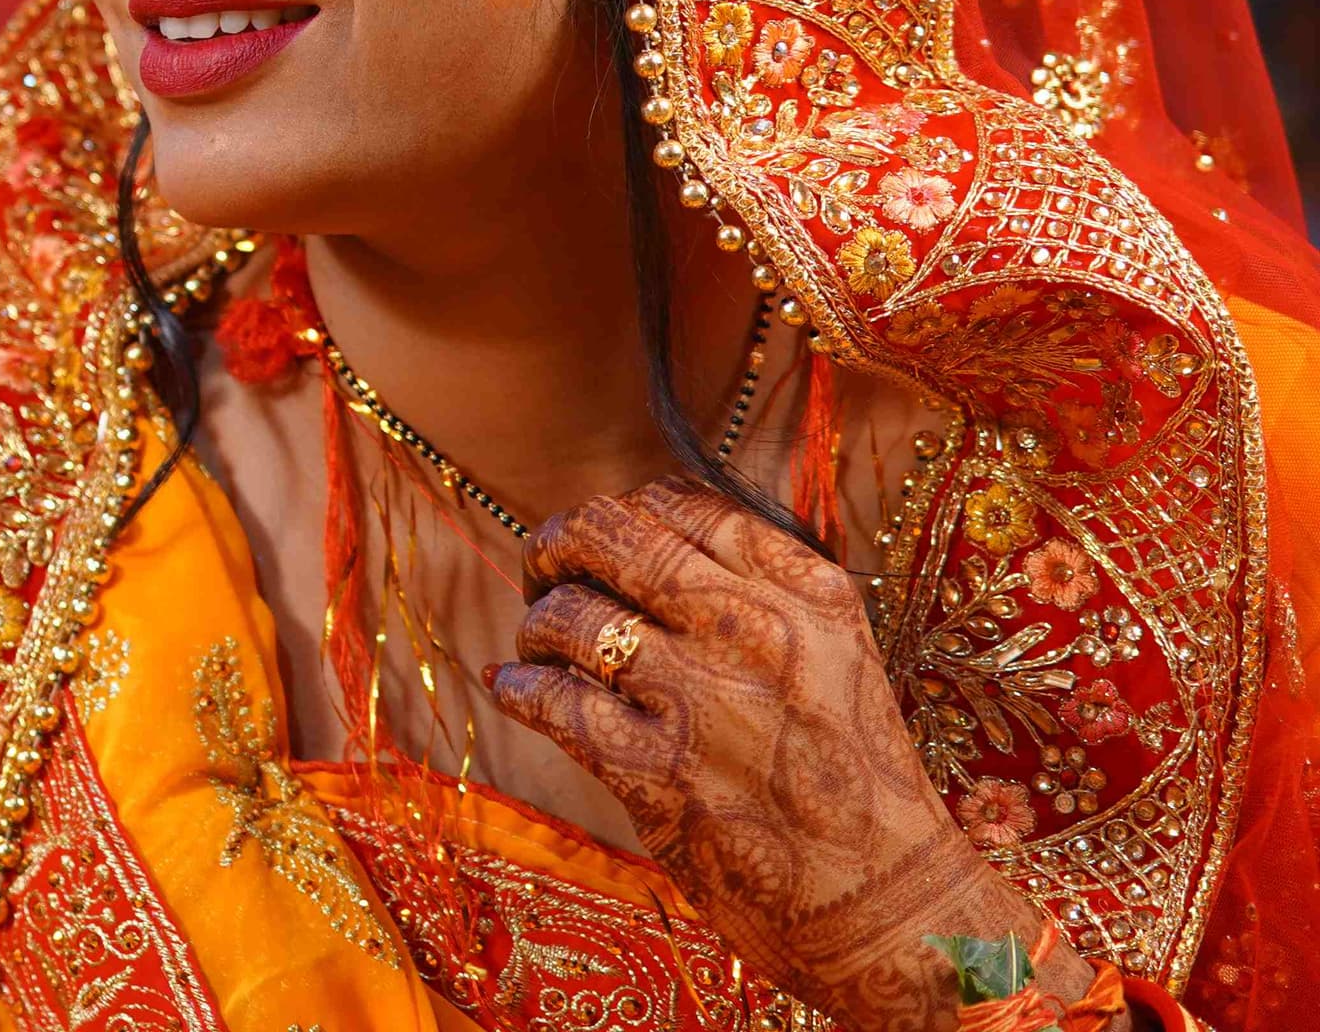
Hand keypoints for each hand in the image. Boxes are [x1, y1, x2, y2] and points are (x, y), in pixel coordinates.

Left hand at [488, 480, 1116, 1031]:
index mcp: (804, 592)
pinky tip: (517, 692)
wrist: (892, 907)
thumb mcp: (838, 654)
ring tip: (539, 651)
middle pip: (605, 533)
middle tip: (543, 574)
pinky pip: (551, 699)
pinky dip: (519, 689)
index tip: (605, 546)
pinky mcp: (657, 771)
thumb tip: (653, 538)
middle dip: (556, 547)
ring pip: (567, 614)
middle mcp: (751, 628)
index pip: (677, 503)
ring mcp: (702, 697)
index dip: (622, 517)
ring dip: (536, 628)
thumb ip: (760, 590)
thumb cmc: (858, 782)